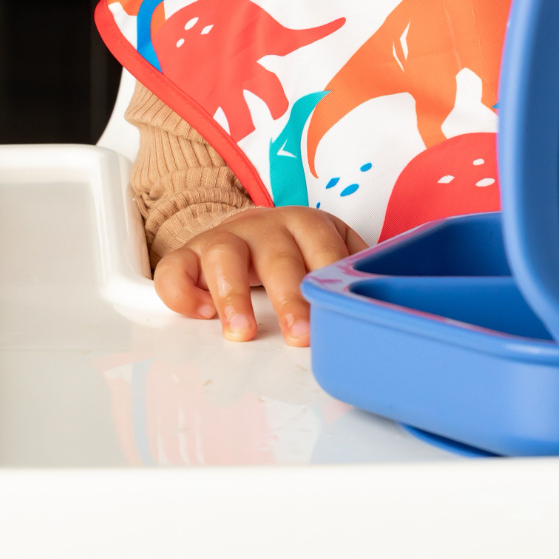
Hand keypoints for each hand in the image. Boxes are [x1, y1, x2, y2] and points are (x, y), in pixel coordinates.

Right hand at [153, 206, 366, 345]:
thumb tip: (382, 302)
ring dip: (233, 294)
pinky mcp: (187, 256)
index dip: (327, 278)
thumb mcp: (324, 253)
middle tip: (301, 335)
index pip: (322, 244)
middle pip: (278, 254)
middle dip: (290, 295)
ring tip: (242, 331)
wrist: (241, 230)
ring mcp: (223, 239)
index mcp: (305, 224)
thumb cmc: (292, 252)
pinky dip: (183, 292)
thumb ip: (348, 272)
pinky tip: (200, 314)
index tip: (336, 314)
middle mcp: (264, 226)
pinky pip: (176, 269)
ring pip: (224, 255)